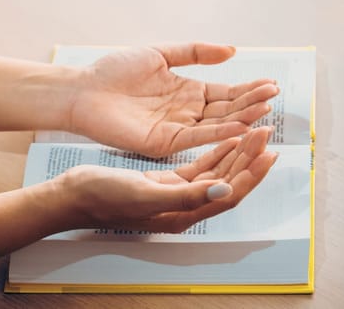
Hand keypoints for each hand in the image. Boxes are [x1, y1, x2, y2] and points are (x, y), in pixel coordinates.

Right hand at [50, 126, 277, 232]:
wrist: (74, 195)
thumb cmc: (104, 198)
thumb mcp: (146, 194)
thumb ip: (187, 195)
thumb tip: (224, 190)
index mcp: (185, 214)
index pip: (229, 193)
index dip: (252, 174)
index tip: (269, 152)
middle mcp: (187, 206)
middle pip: (229, 180)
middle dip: (250, 157)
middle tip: (268, 132)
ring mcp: (179, 193)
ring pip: (218, 170)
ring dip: (238, 152)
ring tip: (256, 130)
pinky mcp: (169, 181)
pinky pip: (202, 165)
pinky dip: (217, 150)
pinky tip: (230, 137)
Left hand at [68, 43, 279, 156]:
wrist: (83, 90)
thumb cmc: (115, 71)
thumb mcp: (161, 53)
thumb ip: (196, 52)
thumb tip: (232, 50)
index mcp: (189, 93)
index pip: (227, 94)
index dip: (249, 90)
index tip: (271, 85)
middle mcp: (188, 113)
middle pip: (228, 110)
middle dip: (252, 104)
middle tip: (275, 98)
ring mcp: (178, 129)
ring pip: (217, 125)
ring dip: (242, 119)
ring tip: (265, 112)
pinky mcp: (165, 143)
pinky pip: (197, 138)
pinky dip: (219, 133)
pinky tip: (239, 127)